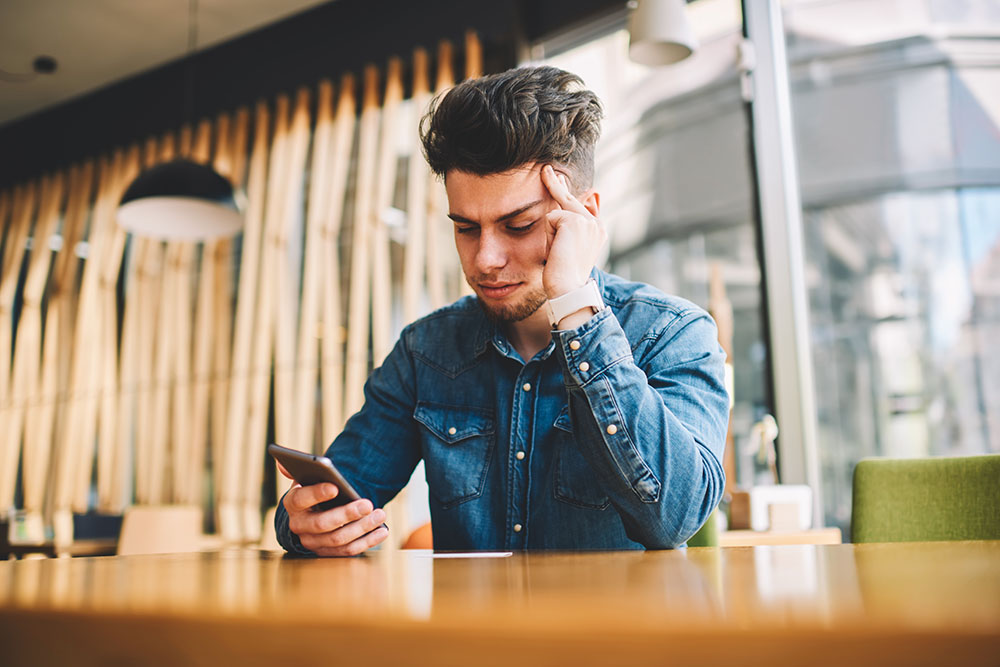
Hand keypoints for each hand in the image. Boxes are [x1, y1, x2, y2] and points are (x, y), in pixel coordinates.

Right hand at [278, 462, 388, 556]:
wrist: (312, 515)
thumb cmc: (313, 492)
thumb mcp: (305, 480)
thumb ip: (298, 470)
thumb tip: (282, 462)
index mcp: (293, 504)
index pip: (301, 499)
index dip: (317, 494)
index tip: (336, 487)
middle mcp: (299, 526)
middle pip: (322, 524)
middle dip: (347, 514)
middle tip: (367, 503)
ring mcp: (313, 543)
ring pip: (338, 540)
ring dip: (362, 528)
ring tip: (380, 514)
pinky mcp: (328, 553)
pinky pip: (348, 551)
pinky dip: (367, 541)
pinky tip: (382, 531)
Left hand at [540, 164, 605, 298]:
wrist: (568, 289)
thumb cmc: (565, 274)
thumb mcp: (570, 248)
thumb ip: (570, 226)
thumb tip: (576, 201)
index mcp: (597, 229)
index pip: (581, 204)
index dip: (565, 190)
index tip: (557, 175)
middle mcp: (596, 223)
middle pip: (569, 199)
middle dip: (555, 184)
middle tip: (544, 168)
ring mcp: (587, 220)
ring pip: (557, 212)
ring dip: (551, 233)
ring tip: (558, 252)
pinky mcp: (574, 221)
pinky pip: (551, 218)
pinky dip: (549, 235)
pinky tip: (557, 249)